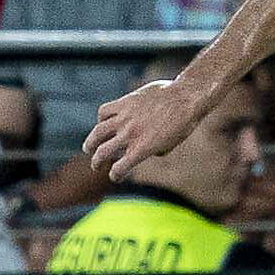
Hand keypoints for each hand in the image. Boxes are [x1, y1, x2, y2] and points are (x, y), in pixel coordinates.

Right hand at [83, 78, 210, 181]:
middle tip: (95, 165)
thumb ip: (154, 150)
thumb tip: (147, 150)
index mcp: (142, 149)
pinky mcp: (124, 102)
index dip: (115, 175)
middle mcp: (130, 134)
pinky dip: (101, 118)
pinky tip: (103, 121)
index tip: (115, 176)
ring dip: (90, 142)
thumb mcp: (170, 143)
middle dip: (96, 161)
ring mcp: (125, 117)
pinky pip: (104, 111)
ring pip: (98, 131)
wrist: (187, 98)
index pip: (119, 169)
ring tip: (88, 147)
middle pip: (102, 152)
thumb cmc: (184, 122)